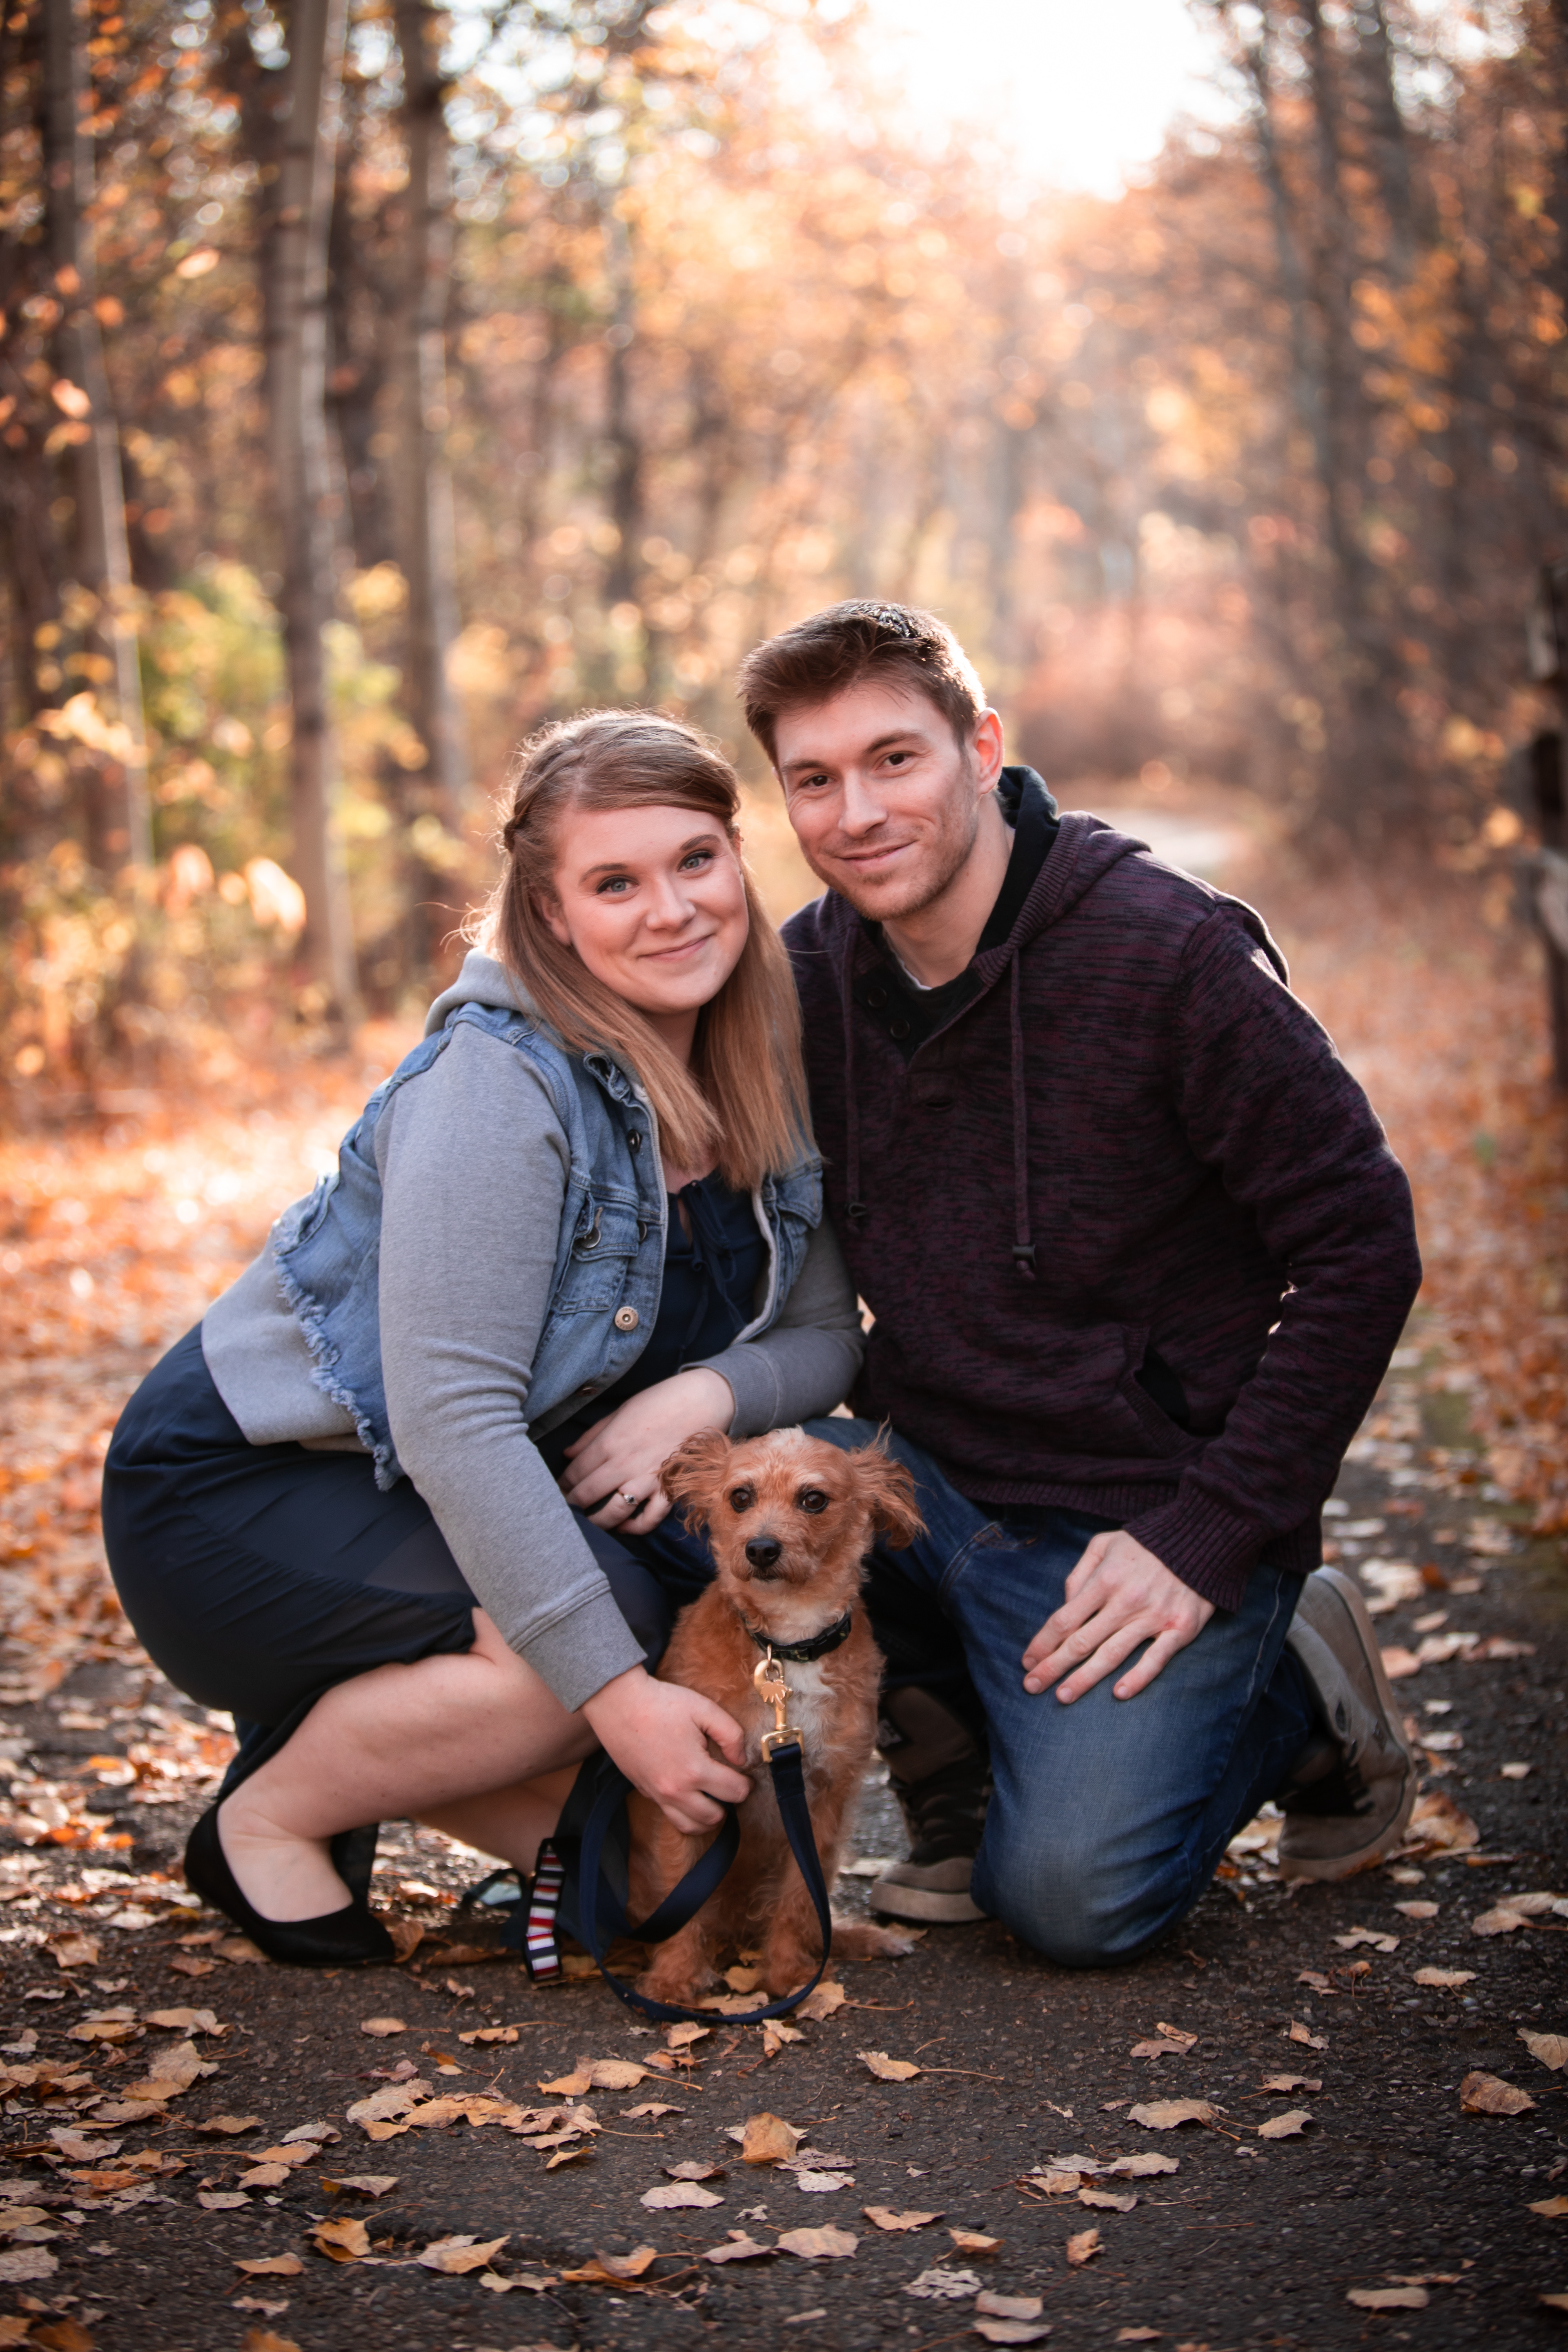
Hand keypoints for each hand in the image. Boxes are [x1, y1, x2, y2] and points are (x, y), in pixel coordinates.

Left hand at [559, 1368, 734, 1531]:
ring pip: (614, 1511)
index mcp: (610, 1442)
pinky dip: (635, 1527)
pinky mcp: (669, 1489)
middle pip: (588, 1494)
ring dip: (597, 1521)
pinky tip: (623, 1526)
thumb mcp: (620, 1411)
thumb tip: (567, 1455)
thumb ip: (592, 1435)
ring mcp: (648, 1479)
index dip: (562, 1484)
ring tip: (589, 1523)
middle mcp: (625, 1464)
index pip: (575, 1472)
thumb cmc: (659, 1402)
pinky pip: (650, 1518)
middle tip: (565, 1510)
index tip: (558, 1490)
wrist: (701, 1401)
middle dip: (572, 1505)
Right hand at [583, 1665, 751, 1833]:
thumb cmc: (662, 1703)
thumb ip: (731, 1735)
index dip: (746, 1784)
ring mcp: (657, 1794)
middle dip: (728, 1803)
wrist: (618, 1703)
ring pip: (690, 1826)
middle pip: (714, 1817)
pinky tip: (688, 1791)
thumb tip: (741, 1760)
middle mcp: (675, 1791)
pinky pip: (669, 1815)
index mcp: (694, 1770)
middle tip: (729, 1784)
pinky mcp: (644, 1791)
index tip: (744, 1774)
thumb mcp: (704, 1709)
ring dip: (706, 1816)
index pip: (735, 1793)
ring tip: (712, 1796)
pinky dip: (684, 1811)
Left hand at [1022, 1530, 1213, 1703]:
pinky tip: (1118, 1694)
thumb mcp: (1104, 1544)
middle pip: (1081, 1642)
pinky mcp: (1180, 1629)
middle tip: (1032, 1686)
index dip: (1043, 1643)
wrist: (1202, 1540)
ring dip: (1084, 1679)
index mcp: (1104, 1580)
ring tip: (1063, 1696)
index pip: (1064, 1619)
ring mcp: (1153, 1617)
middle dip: (1053, 1666)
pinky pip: (1156, 1659)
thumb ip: (1080, 1573)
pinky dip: (1137, 1678)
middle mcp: (1125, 1601)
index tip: (1027, 1661)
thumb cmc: (1146, 1544)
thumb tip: (1066, 1603)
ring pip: (1112, 1654)